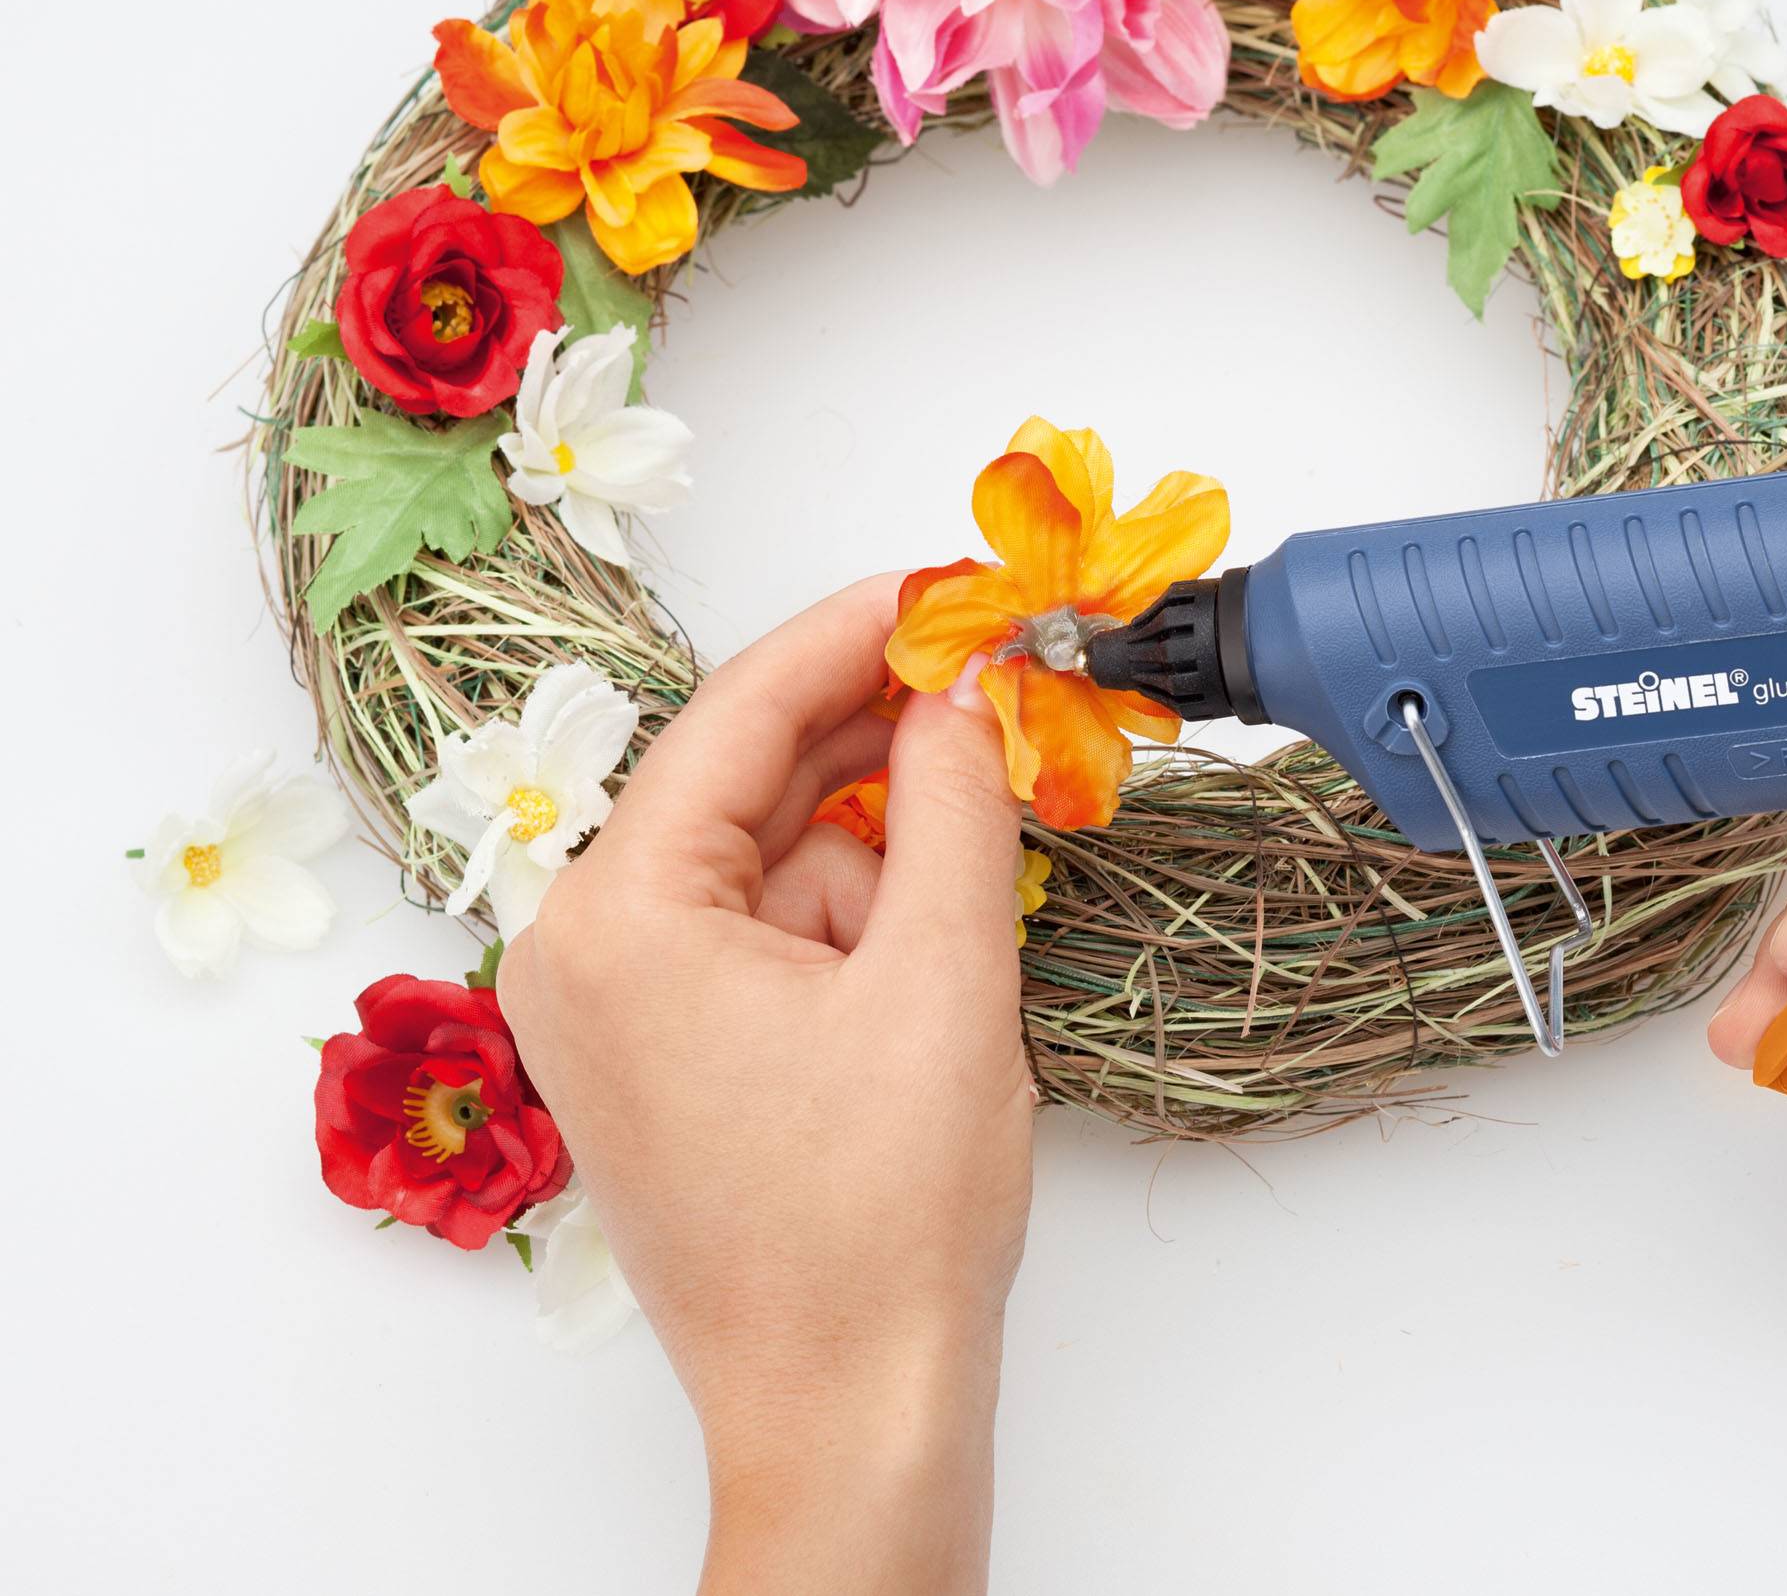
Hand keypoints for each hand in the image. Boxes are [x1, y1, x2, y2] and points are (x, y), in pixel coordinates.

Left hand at [499, 575, 1032, 1595]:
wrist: (848, 1409)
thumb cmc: (881, 1224)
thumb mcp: (943, 978)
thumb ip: (951, 803)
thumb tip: (961, 686)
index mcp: (613, 919)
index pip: (740, 716)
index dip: (858, 634)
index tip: (950, 582)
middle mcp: (578, 952)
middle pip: (750, 788)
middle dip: (882, 759)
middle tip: (1001, 697)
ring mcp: (610, 1013)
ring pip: (771, 868)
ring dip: (879, 875)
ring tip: (953, 964)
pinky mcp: (658, 1061)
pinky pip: (762, 941)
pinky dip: (852, 935)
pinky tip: (922, 991)